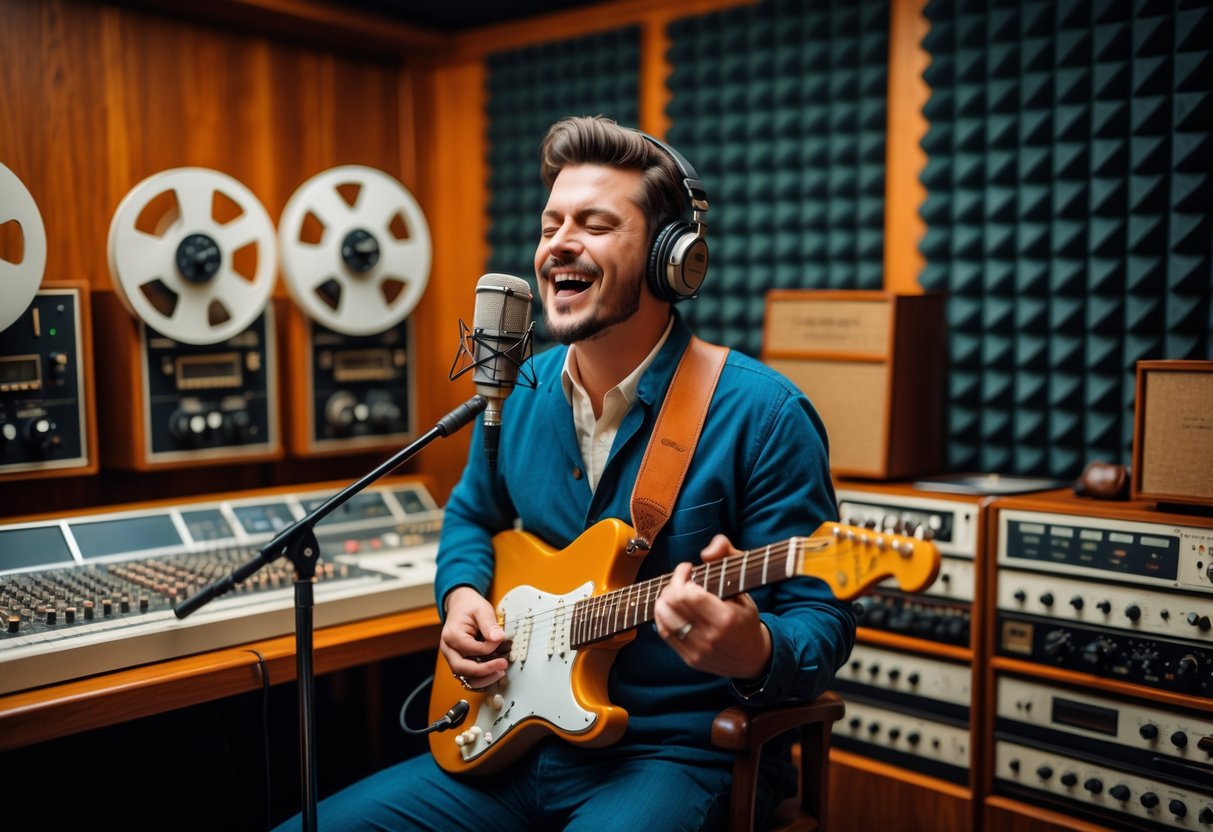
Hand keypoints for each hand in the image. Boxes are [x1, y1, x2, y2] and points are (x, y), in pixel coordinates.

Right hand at [440, 586, 508, 688]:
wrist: (461, 605)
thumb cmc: (470, 607)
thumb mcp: (482, 609)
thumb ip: (489, 624)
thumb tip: (498, 638)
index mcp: (452, 635)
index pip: (470, 649)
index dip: (488, 648)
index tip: (500, 641)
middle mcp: (448, 648)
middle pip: (462, 668)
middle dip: (484, 671)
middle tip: (502, 666)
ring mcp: (451, 656)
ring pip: (463, 676)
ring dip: (482, 679)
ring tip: (499, 673)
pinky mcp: (457, 661)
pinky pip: (466, 676)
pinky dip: (479, 679)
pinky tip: (492, 676)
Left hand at [653, 534, 771, 679]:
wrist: (752, 658)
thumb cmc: (747, 618)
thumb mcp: (744, 585)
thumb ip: (728, 557)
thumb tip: (706, 553)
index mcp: (725, 618)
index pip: (688, 593)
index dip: (681, 575)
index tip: (688, 568)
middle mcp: (709, 636)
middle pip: (672, 603)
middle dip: (672, 584)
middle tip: (681, 580)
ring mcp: (698, 650)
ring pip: (664, 618)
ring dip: (664, 599)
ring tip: (674, 592)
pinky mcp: (689, 658)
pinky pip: (664, 633)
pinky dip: (661, 616)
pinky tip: (670, 607)